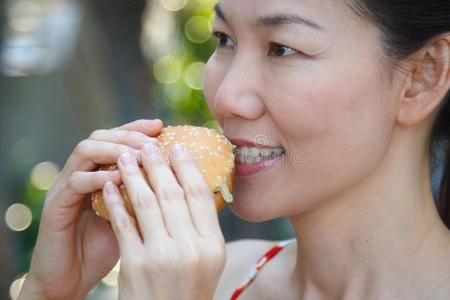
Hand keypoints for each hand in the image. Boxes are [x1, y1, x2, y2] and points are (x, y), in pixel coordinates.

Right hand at [19, 119, 162, 299]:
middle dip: (128, 135)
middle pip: (101, 136)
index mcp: (100, 171)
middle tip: (151, 142)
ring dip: (114, 149)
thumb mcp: (133, 216)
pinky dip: (98, 177)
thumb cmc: (107, 245)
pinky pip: (75, 182)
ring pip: (85, 150)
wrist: (72, 277)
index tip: (160, 126)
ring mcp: (66, 186)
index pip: (117, 137)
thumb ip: (148, 196)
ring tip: (139, 157)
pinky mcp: (56, 205)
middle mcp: (81, 172)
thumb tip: (184, 185)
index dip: (137, 128)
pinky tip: (119, 179)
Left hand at [103, 142, 225, 299]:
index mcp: (213, 245)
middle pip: (172, 193)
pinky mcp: (134, 265)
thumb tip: (194, 186)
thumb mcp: (207, 261)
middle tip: (148, 145)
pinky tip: (109, 185)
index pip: (200, 194)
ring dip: (134, 175)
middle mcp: (190, 249)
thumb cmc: (187, 289)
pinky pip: (124, 223)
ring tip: (126, 157)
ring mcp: (161, 256)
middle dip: (157, 164)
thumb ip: (202, 227)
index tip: (177, 146)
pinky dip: (115, 201)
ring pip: (146, 203)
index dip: (187, 166)